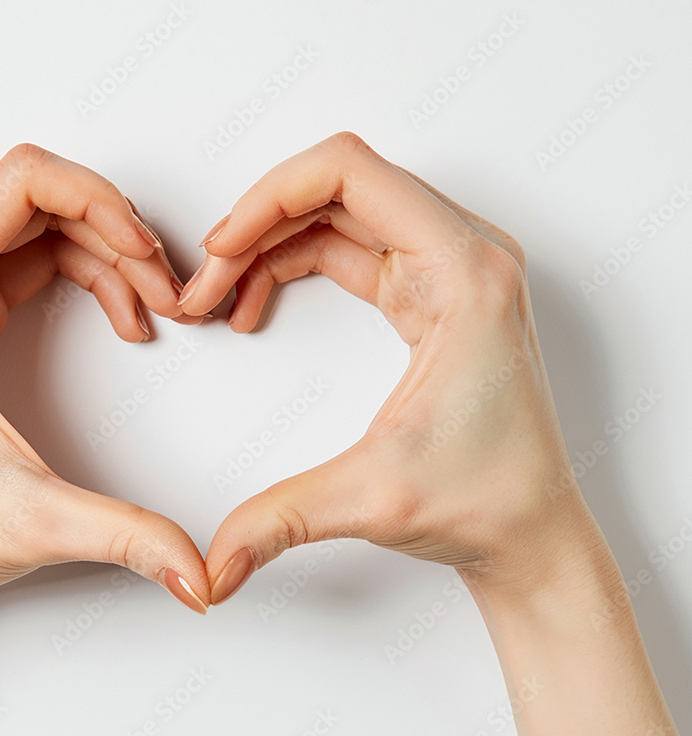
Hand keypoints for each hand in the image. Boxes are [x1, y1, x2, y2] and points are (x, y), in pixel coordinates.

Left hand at [0, 144, 208, 618]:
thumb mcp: (32, 522)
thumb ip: (129, 536)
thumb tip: (201, 570)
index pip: (20, 180)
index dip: (102, 202)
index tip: (150, 258)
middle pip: (37, 198)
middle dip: (117, 235)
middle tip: (167, 295)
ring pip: (37, 228)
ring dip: (107, 257)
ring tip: (153, 313)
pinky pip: (26, 262)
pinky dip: (85, 278)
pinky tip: (120, 321)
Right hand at [180, 132, 601, 603]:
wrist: (531, 531)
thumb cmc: (490, 499)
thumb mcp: (372, 499)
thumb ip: (277, 520)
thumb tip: (209, 563)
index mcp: (464, 272)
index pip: (350, 172)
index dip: (266, 196)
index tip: (218, 248)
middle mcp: (462, 253)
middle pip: (335, 185)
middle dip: (256, 225)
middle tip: (205, 284)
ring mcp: (447, 269)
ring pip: (335, 213)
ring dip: (266, 245)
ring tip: (217, 297)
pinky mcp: (428, 293)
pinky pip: (345, 247)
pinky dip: (289, 266)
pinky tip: (254, 306)